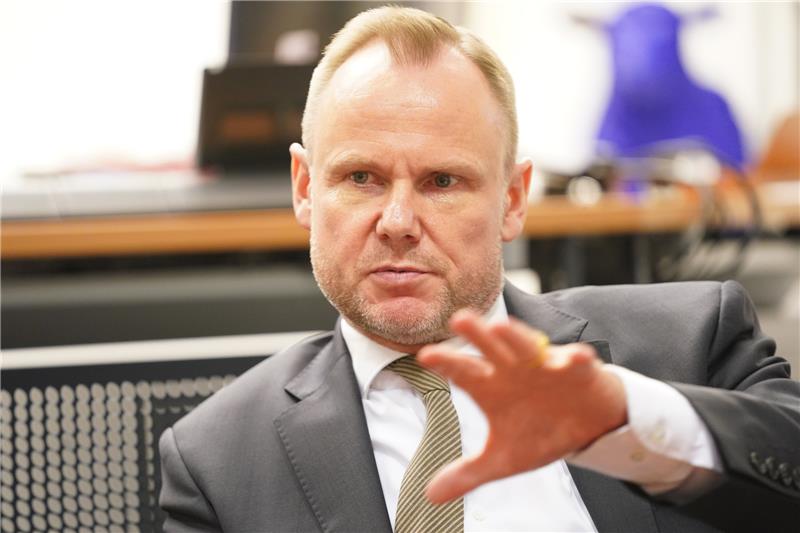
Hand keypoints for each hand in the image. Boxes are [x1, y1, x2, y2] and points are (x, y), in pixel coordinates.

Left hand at [416, 309, 626, 503]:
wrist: (588, 425)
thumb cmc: (541, 431)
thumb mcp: (504, 458)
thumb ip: (469, 473)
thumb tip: (430, 495)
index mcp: (492, 386)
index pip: (464, 371)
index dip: (446, 364)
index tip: (426, 357)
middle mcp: (514, 368)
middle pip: (491, 347)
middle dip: (477, 333)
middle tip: (459, 320)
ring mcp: (545, 365)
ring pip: (528, 345)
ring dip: (516, 336)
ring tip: (501, 327)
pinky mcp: (578, 369)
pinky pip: (577, 361)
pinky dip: (576, 359)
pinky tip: (574, 359)